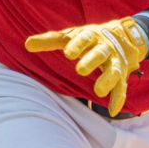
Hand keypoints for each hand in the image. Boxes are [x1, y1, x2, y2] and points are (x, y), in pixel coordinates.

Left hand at [24, 16, 148, 115]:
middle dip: (92, 60)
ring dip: (108, 80)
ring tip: (98, 91)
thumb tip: (26, 44)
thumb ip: (49, 41)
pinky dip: (118, 99)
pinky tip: (112, 112)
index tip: (68, 53)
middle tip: (80, 70)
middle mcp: (105, 47)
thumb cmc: (87, 38)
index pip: (85, 37)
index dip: (78, 44)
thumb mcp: (70, 36)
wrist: (121, 36)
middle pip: (100, 52)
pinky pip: (121, 87)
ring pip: (114, 70)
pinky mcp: (121, 75)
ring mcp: (115, 61)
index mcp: (91, 36)